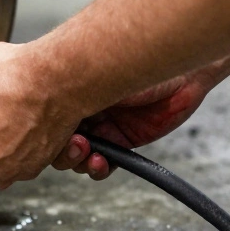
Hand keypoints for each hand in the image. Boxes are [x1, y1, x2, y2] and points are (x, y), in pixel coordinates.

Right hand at [50, 66, 222, 179]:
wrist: (182, 76)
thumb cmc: (142, 63)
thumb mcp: (100, 74)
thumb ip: (76, 88)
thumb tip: (48, 99)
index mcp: (73, 89)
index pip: (49, 117)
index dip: (47, 130)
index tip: (51, 134)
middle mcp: (84, 109)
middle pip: (58, 140)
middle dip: (62, 149)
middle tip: (76, 145)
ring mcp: (103, 128)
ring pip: (77, 155)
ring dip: (79, 160)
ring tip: (89, 155)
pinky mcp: (123, 143)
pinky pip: (104, 163)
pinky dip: (99, 168)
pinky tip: (102, 162)